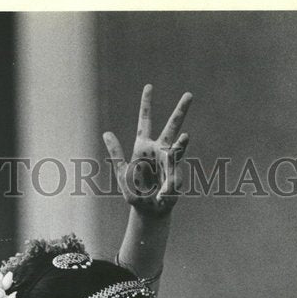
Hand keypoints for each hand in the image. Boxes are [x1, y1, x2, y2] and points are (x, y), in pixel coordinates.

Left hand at [103, 84, 191, 216]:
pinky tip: (163, 193)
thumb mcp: (122, 174)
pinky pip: (174, 175)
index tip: (149, 86)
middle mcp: (159, 150)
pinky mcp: (177, 175)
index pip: (146, 120)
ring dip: (182, 144)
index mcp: (143, 146)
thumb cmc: (135, 193)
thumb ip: (116, 153)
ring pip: (178, 148)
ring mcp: (170, 162)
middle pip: (171, 126)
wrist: (149, 211)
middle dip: (181, 111)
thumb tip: (106, 133)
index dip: (146, 104)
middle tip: (190, 94)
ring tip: (185, 138)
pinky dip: (167, 185)